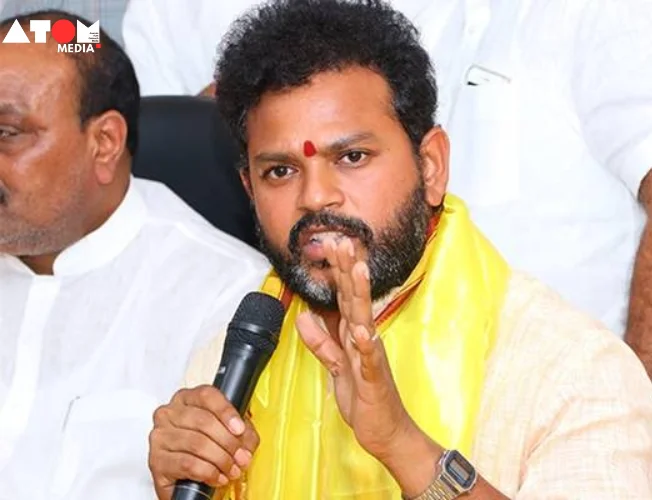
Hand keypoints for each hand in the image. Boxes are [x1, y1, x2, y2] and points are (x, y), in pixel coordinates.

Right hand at [148, 385, 259, 499]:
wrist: (186, 481)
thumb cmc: (205, 451)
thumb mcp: (228, 434)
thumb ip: (242, 433)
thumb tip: (246, 441)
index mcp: (187, 399)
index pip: (206, 395)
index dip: (226, 411)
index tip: (240, 429)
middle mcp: (169, 413)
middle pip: (204, 421)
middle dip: (229, 442)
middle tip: (241, 457)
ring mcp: (160, 436)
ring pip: (197, 443)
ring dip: (221, 459)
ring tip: (231, 469)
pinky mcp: (156, 460)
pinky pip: (188, 464)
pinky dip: (208, 472)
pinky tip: (216, 477)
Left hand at [296, 237, 413, 460]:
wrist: (386, 431)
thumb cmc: (364, 397)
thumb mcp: (336, 366)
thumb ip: (321, 341)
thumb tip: (304, 315)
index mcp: (355, 334)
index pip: (344, 297)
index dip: (337, 271)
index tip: (331, 243)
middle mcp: (365, 339)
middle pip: (354, 299)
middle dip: (347, 269)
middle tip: (342, 241)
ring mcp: (371, 357)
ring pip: (364, 320)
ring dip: (360, 295)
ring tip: (357, 270)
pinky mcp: (374, 379)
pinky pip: (369, 360)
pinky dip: (366, 345)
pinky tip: (363, 331)